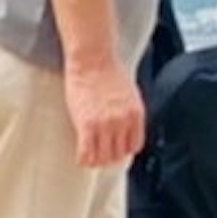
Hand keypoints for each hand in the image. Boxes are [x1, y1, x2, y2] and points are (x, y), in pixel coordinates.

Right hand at [63, 51, 144, 169]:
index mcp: (136, 114)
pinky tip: (80, 155)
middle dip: (107, 156)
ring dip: (94, 159)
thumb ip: (128, 113)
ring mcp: (106, 125)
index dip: (122, 149)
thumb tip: (122, 130)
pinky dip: (83, 159)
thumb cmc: (107, 71)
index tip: (113, 147)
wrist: (92, 58)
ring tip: (88, 152)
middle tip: (98, 151)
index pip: (134, 146)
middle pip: (117, 156)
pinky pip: (86, 155)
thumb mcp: (128, 94)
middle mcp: (124, 122)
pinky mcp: (87, 126)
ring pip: (102, 159)